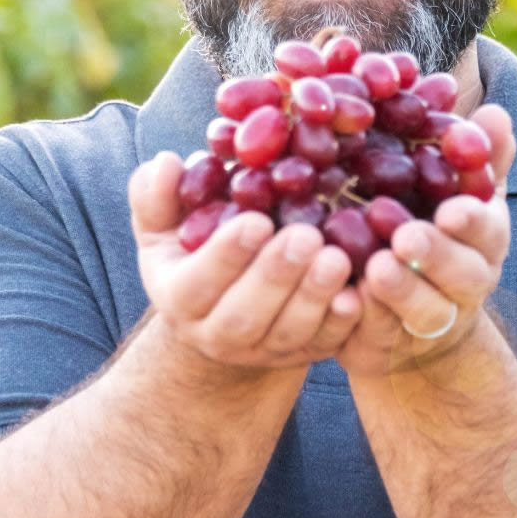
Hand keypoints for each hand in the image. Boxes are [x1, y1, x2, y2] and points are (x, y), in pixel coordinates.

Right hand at [129, 152, 362, 370]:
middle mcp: (217, 334)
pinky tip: (359, 293)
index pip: (196, 284)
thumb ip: (157, 194)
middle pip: (244, 316)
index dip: (225, 256)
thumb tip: (167, 164)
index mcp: (179, 298)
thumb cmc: (196, 248)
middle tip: (307, 236)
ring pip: (288, 332)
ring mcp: (263, 349)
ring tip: (337, 258)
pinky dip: (343, 322)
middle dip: (276, 277)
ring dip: (314, 297)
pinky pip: (326, 344)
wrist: (226, 307)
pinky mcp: (304, 353)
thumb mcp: (166, 223)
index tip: (257, 221)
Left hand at [335, 105, 515, 377]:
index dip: (473, 221)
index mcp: (483, 242)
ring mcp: (429, 323)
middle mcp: (465, 285)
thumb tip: (497, 112)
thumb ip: (477, 157)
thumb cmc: (436, 236)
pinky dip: (363, 320)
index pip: (487, 229)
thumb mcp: (457, 194)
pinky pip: (378, 337)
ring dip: (402, 292)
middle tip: (406, 237)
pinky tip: (344, 298)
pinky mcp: (387, 347)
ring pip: (424, 313)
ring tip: (376, 268)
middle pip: (462, 277)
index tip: (451, 209)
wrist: (414, 324)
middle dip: (436, 256)